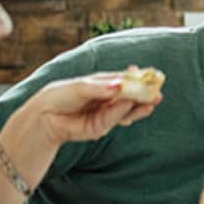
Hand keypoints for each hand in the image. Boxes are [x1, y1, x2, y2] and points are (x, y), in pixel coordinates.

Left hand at [26, 68, 161, 146]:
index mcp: (103, 84)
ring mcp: (105, 114)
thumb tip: (119, 86)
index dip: (138, 78)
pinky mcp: (101, 127)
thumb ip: (100, 88)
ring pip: (127, 109)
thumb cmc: (60, 96)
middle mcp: (107, 99)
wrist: (45, 117)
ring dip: (140, 106)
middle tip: (158, 92)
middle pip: (129, 96)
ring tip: (152, 101)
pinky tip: (135, 107)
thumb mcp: (80, 86)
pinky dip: (124, 113)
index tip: (151, 75)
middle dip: (144, 94)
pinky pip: (115, 119)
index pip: (124, 80)